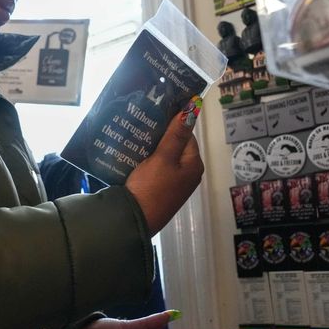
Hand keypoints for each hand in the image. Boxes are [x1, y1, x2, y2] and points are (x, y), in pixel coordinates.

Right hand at [126, 97, 203, 234]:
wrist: (134, 219)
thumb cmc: (151, 187)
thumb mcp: (163, 158)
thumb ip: (176, 134)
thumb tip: (193, 110)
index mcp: (194, 165)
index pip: (187, 135)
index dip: (172, 125)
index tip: (154, 117)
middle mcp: (188, 174)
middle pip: (177, 146)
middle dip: (161, 136)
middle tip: (142, 125)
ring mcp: (175, 183)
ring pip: (165, 157)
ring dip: (152, 148)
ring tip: (136, 137)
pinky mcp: (162, 190)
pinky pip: (158, 168)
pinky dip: (148, 161)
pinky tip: (135, 155)